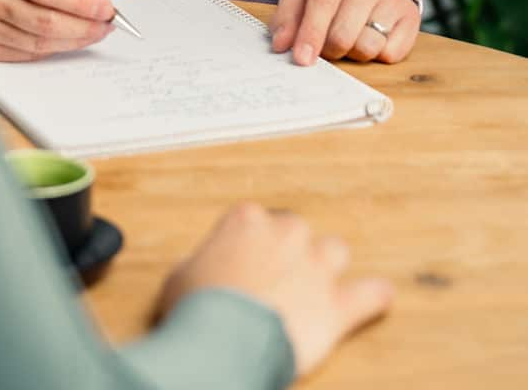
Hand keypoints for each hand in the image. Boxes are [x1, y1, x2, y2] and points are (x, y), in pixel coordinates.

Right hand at [0, 0, 115, 60]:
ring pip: (39, 42)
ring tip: (95, 31)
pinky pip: (27, 53)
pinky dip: (54, 48)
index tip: (107, 7)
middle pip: (44, 20)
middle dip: (84, 25)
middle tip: (108, 24)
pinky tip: (68, 38)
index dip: (80, 1)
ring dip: (74, 40)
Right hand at [157, 202, 392, 377]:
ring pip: (334, 251)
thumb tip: (206, 272)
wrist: (224, 340)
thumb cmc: (197, 307)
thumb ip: (202, 264)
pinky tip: (380, 296)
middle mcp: (285, 234)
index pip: (253, 220)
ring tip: (319, 286)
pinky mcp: (337, 305)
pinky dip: (374, 296)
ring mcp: (315, 267)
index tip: (243, 263)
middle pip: (296, 232)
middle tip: (275, 281)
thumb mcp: (181, 276)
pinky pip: (369, 295)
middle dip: (289, 254)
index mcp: (246, 220)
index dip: (248, 245)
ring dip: (327, 267)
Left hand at [271, 0, 420, 65]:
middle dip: (330, 49)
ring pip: (368, 46)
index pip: (323, 4)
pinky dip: (377, 54)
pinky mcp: (411, 16)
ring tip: (350, 37)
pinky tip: (371, 37)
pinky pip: (392, 54)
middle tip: (326, 45)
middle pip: (344, 34)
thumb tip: (281, 45)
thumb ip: (287, 18)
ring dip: (353, 52)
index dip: (311, 34)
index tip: (302, 59)